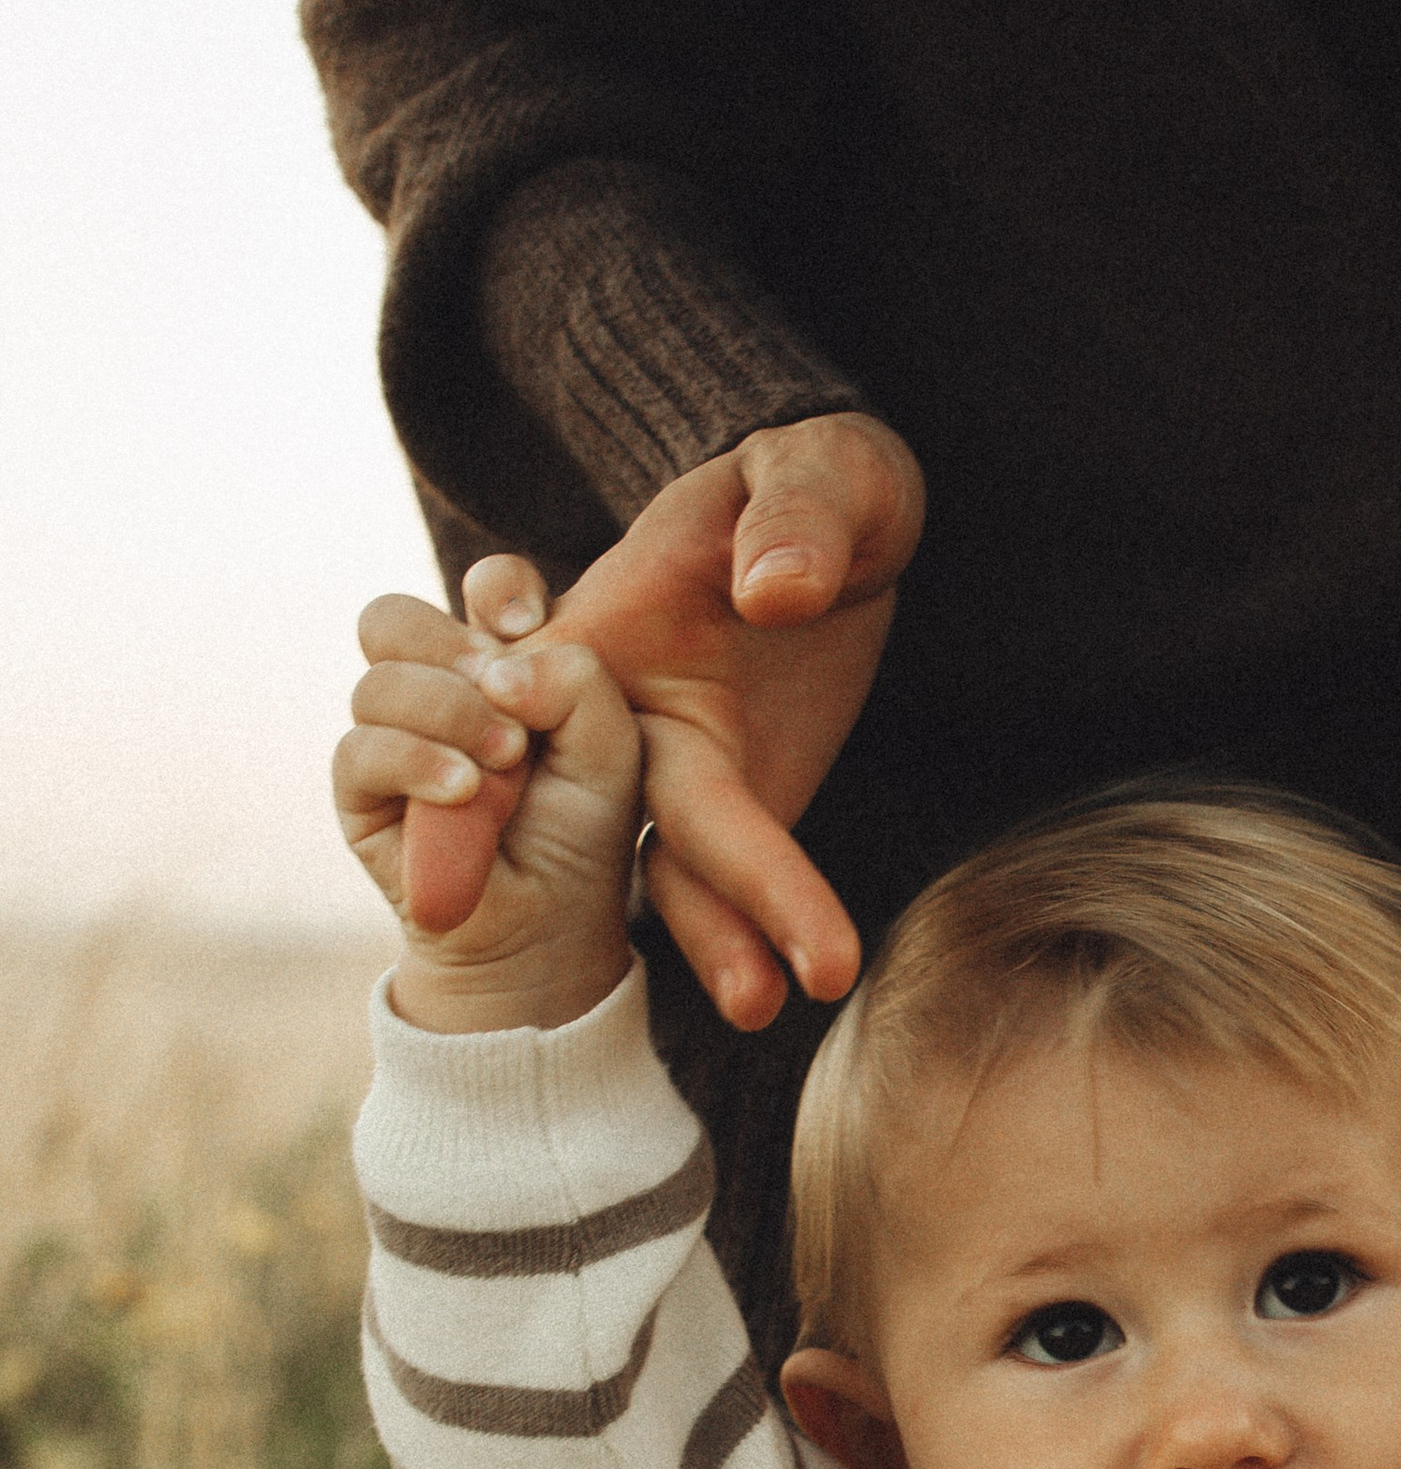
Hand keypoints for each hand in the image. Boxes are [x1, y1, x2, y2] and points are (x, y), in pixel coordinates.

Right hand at [335, 584, 641, 1032]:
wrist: (550, 928)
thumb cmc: (585, 831)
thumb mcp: (614, 750)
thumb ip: (578, 683)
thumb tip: (495, 669)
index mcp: (502, 663)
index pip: (483, 589)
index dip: (499, 589)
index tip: (530, 624)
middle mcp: (436, 690)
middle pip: (394, 617)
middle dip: (448, 643)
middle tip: (502, 691)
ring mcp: (391, 737)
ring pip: (379, 680)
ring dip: (447, 711)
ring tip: (503, 761)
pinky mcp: (361, 792)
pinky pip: (360, 748)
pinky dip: (415, 760)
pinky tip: (464, 789)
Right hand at [405, 410, 924, 1028]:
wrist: (852, 509)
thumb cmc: (816, 473)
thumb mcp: (818, 466)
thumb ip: (795, 514)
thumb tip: (775, 593)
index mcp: (600, 626)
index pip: (548, 715)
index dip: (497, 802)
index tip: (481, 885)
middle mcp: (619, 707)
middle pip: (616, 807)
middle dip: (640, 887)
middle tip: (712, 977)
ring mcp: (676, 758)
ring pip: (673, 857)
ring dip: (715, 931)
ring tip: (764, 1003)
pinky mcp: (733, 791)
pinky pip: (730, 865)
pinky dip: (754, 921)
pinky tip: (799, 983)